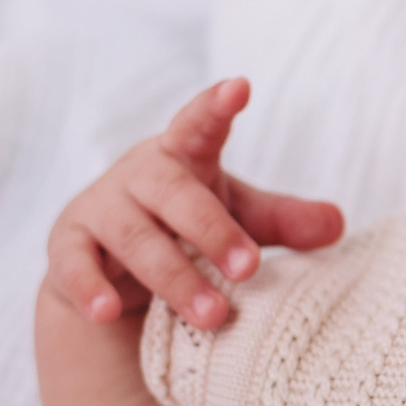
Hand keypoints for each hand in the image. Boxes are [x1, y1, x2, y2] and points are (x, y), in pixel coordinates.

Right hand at [44, 78, 345, 328]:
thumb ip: (282, 221)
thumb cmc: (186, 227)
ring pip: (135, 239)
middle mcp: (139, 175)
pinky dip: (90, 289)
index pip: (199, 125)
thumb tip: (338, 224)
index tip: (239, 87)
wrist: (111, 263)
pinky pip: (75, 267)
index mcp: (182, 156)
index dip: (215, 106)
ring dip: (174, 278)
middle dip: (213, 233)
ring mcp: (100, 208)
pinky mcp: (68, 246)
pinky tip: (107, 313)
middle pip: (175, 196)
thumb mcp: (236, 218)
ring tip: (214, 317)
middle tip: (250, 270)